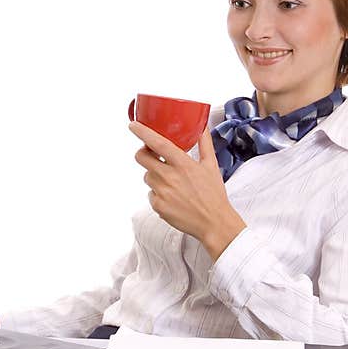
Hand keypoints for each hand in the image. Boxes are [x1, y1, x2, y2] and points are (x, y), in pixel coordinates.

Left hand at [129, 121, 245, 261]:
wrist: (214, 223)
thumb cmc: (214, 194)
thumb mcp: (211, 165)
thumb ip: (204, 143)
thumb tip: (203, 125)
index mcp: (183, 164)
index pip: (158, 143)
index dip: (143, 132)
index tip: (133, 125)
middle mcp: (170, 177)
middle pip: (142, 157)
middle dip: (143, 153)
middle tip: (151, 154)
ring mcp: (162, 192)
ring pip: (146, 176)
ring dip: (154, 175)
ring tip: (171, 182)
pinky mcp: (158, 206)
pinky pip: (150, 194)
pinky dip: (158, 193)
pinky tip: (172, 197)